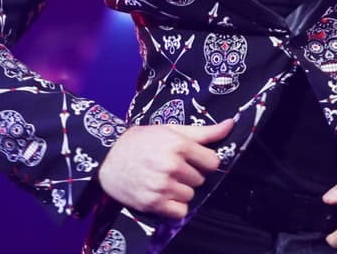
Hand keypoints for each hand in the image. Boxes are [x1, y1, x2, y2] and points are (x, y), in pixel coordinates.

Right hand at [97, 118, 231, 218]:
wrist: (105, 158)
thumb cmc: (139, 141)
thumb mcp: (169, 130)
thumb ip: (202, 132)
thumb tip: (231, 125)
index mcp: (177, 144)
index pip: (212, 162)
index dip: (202, 160)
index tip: (189, 158)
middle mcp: (170, 165)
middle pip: (201, 179)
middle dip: (188, 175)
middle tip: (168, 167)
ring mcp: (161, 186)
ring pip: (190, 196)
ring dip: (180, 191)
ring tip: (162, 180)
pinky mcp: (153, 203)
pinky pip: (180, 211)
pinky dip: (173, 206)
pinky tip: (160, 194)